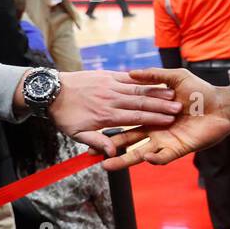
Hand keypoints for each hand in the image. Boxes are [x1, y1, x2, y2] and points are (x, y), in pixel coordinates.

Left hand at [47, 70, 183, 155]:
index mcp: (105, 115)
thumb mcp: (76, 134)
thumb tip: (113, 153)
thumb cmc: (64, 116)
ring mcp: (109, 85)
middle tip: (179, 108)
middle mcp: (110, 99)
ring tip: (173, 95)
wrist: (50, 91)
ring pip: (137, 88)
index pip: (135, 117)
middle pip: (140, 102)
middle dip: (161, 105)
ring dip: (156, 92)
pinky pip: (128, 77)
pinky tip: (155, 80)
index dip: (154, 118)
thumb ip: (96, 141)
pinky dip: (143, 79)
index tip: (170, 120)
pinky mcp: (107, 75)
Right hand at [101, 68, 229, 170]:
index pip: (124, 124)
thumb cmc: (200, 91)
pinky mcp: (179, 149)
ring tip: (107, 166)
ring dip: (125, 161)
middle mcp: (155, 131)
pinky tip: (145, 157)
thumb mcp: (175, 78)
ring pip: (141, 155)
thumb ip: (155, 76)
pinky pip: (164, 158)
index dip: (109, 128)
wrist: (222, 104)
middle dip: (109, 149)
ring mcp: (166, 142)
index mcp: (150, 116)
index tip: (90, 131)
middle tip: (91, 154)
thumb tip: (132, 72)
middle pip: (128, 143)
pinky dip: (154, 159)